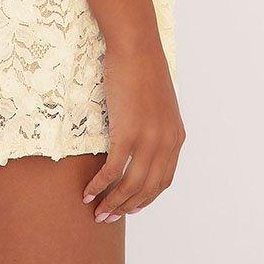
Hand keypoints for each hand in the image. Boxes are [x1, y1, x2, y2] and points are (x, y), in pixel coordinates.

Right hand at [81, 38, 185, 221]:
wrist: (136, 46)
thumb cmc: (142, 67)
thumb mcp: (158, 103)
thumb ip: (155, 126)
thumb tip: (141, 140)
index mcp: (176, 137)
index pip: (163, 181)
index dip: (145, 199)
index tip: (129, 207)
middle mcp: (166, 143)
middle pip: (146, 189)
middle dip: (126, 207)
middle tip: (108, 217)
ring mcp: (148, 139)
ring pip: (130, 185)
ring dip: (112, 203)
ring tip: (97, 212)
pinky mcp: (128, 132)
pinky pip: (112, 169)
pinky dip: (99, 185)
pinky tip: (88, 193)